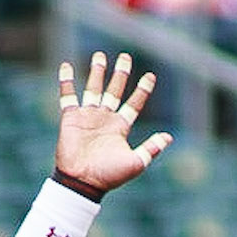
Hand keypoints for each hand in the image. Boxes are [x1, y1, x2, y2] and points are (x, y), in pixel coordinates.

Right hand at [54, 52, 171, 194]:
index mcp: (121, 127)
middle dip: (120, 74)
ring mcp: (88, 116)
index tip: (150, 76)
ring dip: (97, 72)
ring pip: (94, 88)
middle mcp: (105, 119)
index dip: (142, 91)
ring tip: (100, 56)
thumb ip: (151, 148)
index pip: (134, 104)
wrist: (83, 181)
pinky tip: (66, 66)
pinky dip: (66, 81)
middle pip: (115, 91)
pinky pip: (68, 95)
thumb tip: (169, 137)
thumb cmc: (110, 175)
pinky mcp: (71, 117)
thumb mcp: (136, 162)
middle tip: (125, 57)